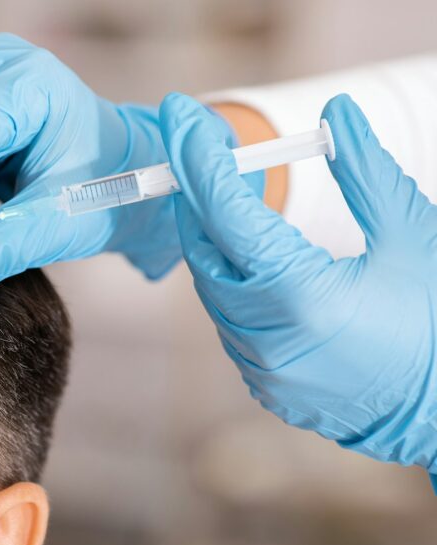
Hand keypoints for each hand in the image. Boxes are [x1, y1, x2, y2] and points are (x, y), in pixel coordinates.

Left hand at [162, 92, 436, 476]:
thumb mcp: (411, 235)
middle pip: (206, 250)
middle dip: (200, 196)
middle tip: (205, 152)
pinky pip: (231, 324)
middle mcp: (265, 336)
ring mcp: (260, 368)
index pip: (226, 211)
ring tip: (231, 201)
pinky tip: (255, 263)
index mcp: (300, 294)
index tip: (180, 113)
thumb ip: (366, 172)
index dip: (198, 156)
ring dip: (218, 243)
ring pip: (213, 289)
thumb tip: (336, 112)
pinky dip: (235, 286)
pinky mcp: (264, 386)